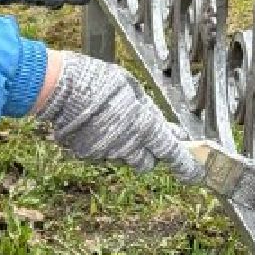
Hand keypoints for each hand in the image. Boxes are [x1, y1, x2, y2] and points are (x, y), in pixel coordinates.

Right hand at [36, 52, 203, 175]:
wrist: (59, 88)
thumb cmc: (97, 81)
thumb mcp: (130, 86)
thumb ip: (148, 109)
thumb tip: (162, 124)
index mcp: (144, 127)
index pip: (171, 154)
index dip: (186, 167)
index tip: (194, 174)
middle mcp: (127, 146)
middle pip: (147, 163)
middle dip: (149, 153)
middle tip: (141, 135)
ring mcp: (106, 153)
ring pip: (123, 158)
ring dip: (124, 147)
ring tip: (110, 121)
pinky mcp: (86, 155)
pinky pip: (102, 154)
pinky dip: (103, 144)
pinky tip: (94, 125)